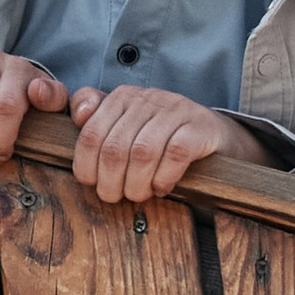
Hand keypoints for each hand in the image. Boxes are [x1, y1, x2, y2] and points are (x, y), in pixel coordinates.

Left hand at [66, 83, 269, 203]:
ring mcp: (176, 111)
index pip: (90, 133)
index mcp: (123, 97)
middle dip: (110, 181)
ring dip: (136, 184)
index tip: (92, 183)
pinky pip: (175, 155)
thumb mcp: (126, 124)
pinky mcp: (200, 127)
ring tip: (138, 195)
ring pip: (143, 153)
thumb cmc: (162, 135)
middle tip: (114, 196)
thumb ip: (96, 118)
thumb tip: (79, 115)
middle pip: (115, 148)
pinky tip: (161, 188)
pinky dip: (164, 178)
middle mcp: (148, 99)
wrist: (215, 134)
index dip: (86, 165)